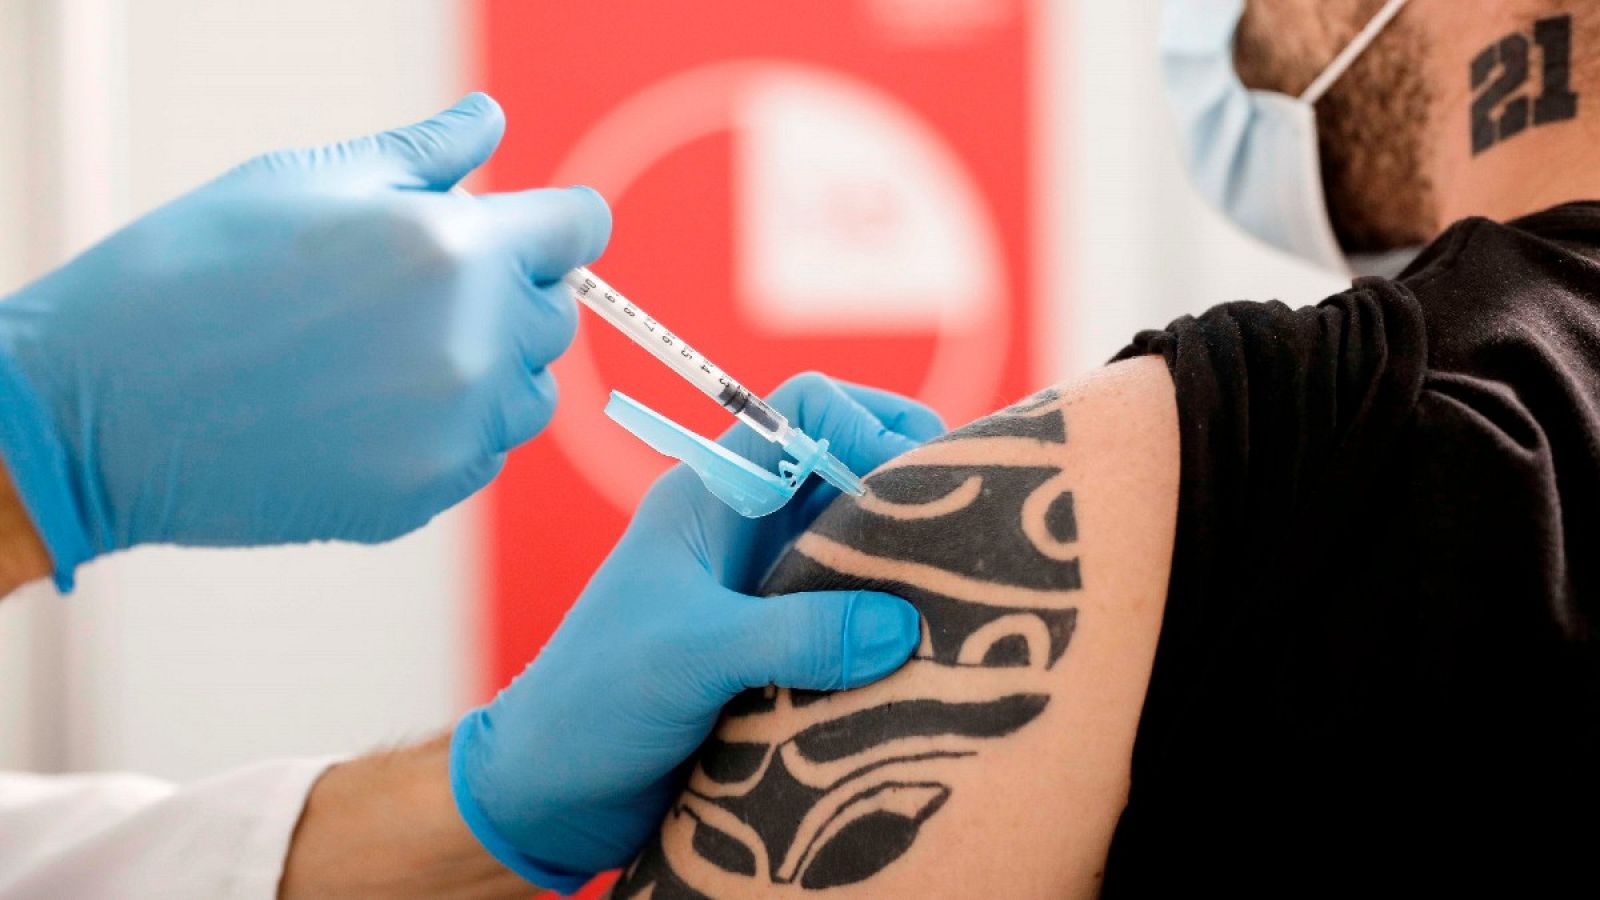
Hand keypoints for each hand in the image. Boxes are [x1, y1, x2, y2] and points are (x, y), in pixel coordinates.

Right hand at [0, 93, 609, 589]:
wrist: (101, 408)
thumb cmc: (191, 275)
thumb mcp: (302, 178)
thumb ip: (423, 154)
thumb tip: (491, 120)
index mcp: (455, 246)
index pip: (579, 228)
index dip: (553, 223)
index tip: (524, 231)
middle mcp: (476, 341)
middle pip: (558, 311)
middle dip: (511, 291)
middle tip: (416, 291)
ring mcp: (456, 427)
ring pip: (531, 391)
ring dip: (492, 367)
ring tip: (391, 354)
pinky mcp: (428, 493)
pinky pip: (482, 452)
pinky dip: (450, 429)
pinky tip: (368, 408)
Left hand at [448, 373, 945, 889]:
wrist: (547, 792)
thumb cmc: (592, 701)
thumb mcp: (692, 655)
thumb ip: (796, 634)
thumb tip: (903, 624)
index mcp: (714, 496)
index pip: (808, 409)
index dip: (869, 423)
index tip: (912, 486)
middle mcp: (748, 530)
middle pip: (850, 471)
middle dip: (912, 491)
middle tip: (970, 537)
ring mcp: (766, 589)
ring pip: (859, 546)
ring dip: (906, 567)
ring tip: (963, 601)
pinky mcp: (780, 650)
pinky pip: (853, 617)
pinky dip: (891, 629)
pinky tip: (925, 659)